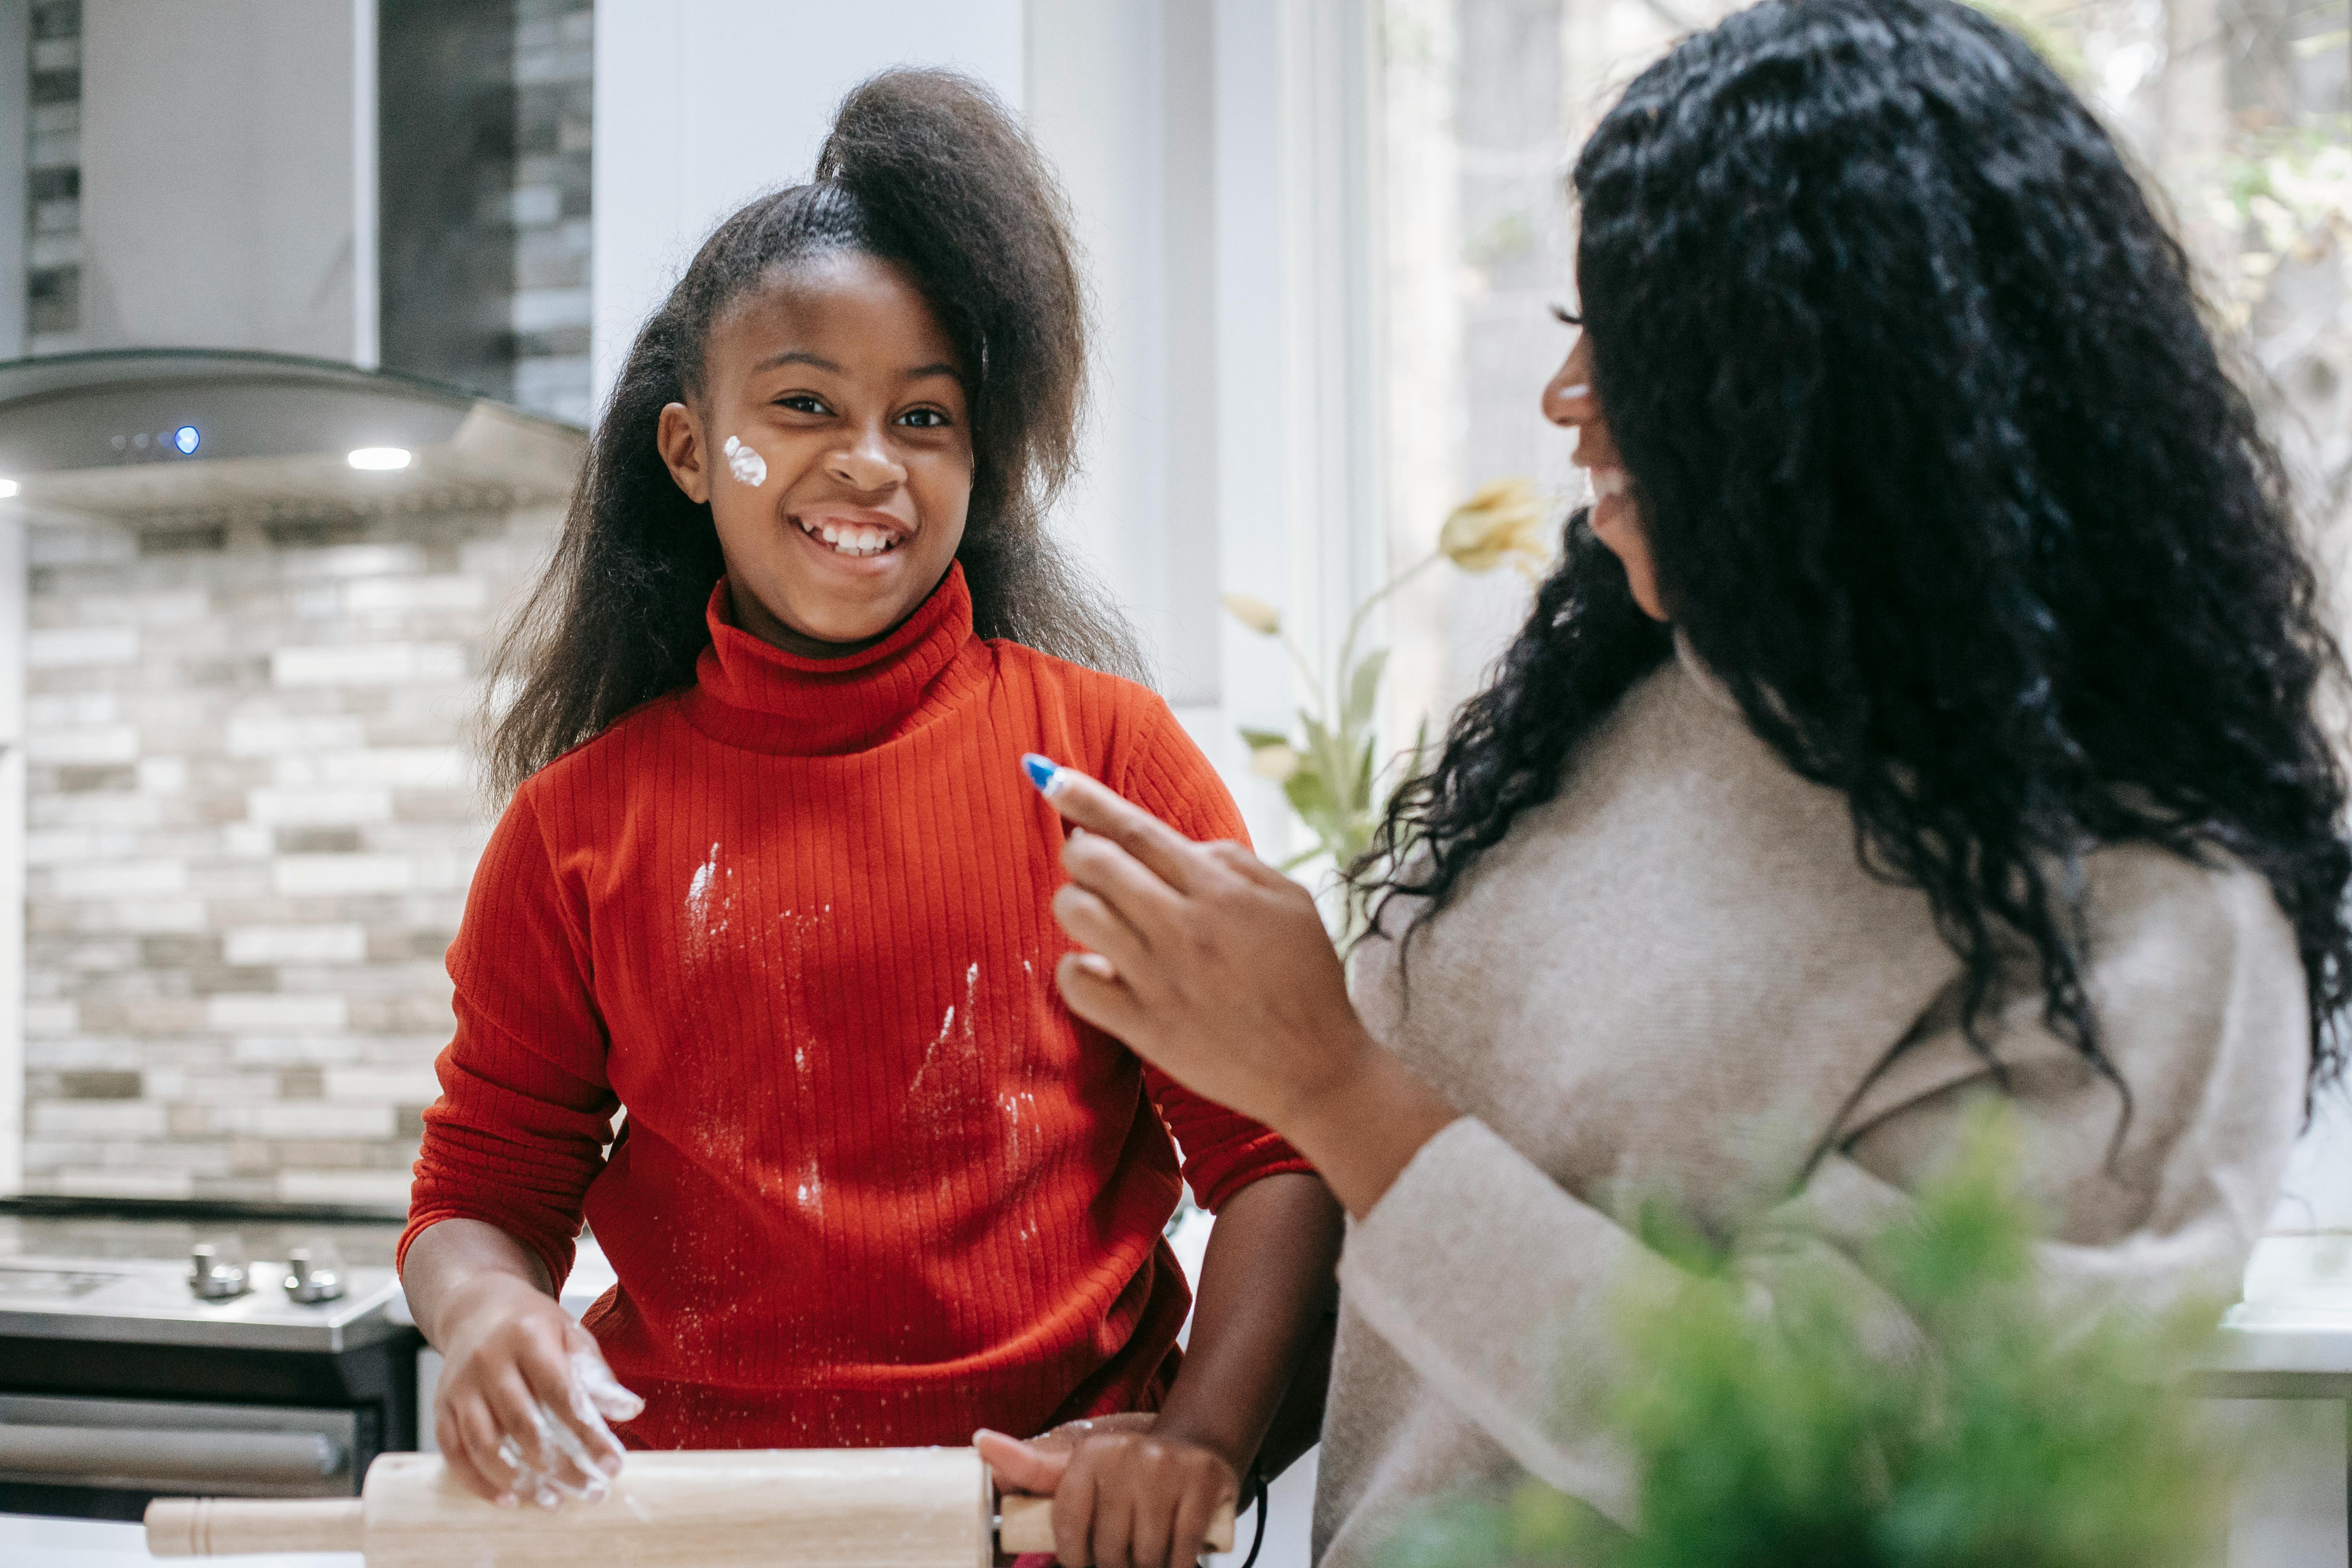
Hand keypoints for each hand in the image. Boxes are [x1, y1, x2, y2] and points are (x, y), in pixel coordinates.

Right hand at [431, 1272, 640, 1505]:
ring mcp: (460, 1386)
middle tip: (591, 1492)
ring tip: (553, 1502)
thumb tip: (630, 1410)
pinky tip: (508, 1500)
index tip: (613, 1465)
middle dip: (560, 1466)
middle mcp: (488, 1361)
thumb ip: (597, 1374)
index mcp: (527, 1338)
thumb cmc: (531, 1325)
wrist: (476, 1307)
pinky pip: (455, 1452)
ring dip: (520, 1481)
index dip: (588, 1433)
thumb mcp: (571, 1334)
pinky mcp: (441, 1406)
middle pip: (523, 1425)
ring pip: (485, 1445)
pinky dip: (479, 1481)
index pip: (561, 1394)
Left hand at [977, 1416, 1238, 1567]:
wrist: (1195, 1448)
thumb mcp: (1078, 1469)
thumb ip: (1031, 1467)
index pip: (1068, 1528)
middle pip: (1108, 1548)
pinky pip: (1182, 1551)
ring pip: (1145, 1555)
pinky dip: (1178, 1565)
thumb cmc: (1126, 1472)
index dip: (1075, 1558)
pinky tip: (1175, 1558)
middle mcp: (1125, 1454)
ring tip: (1149, 1553)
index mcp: (1089, 1455)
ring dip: (1148, 1566)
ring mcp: (1166, 1468)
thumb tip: (981, 1443)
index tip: (1083, 1561)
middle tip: (1126, 1553)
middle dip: (1116, 1563)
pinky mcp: (1202, 1482)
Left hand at [1027, 759, 1459, 1218]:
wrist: (1317, 1070)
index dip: (1085, 798)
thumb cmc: (1306, 981)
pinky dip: (1076, 969)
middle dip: (1082, 851)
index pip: (1137, 829)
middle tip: (1095, 865)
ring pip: (1077, 913)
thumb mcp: (1292, 902)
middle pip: (1095, 862)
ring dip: (1074, 903)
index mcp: (1219, 891)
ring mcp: (1159, 978)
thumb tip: (1181, 844)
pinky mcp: (1144, 1027)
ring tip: (1098, 915)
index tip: (1046, 777)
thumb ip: (1236, 861)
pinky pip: (1075, 982)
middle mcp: (1184, 927)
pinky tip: (1099, 970)